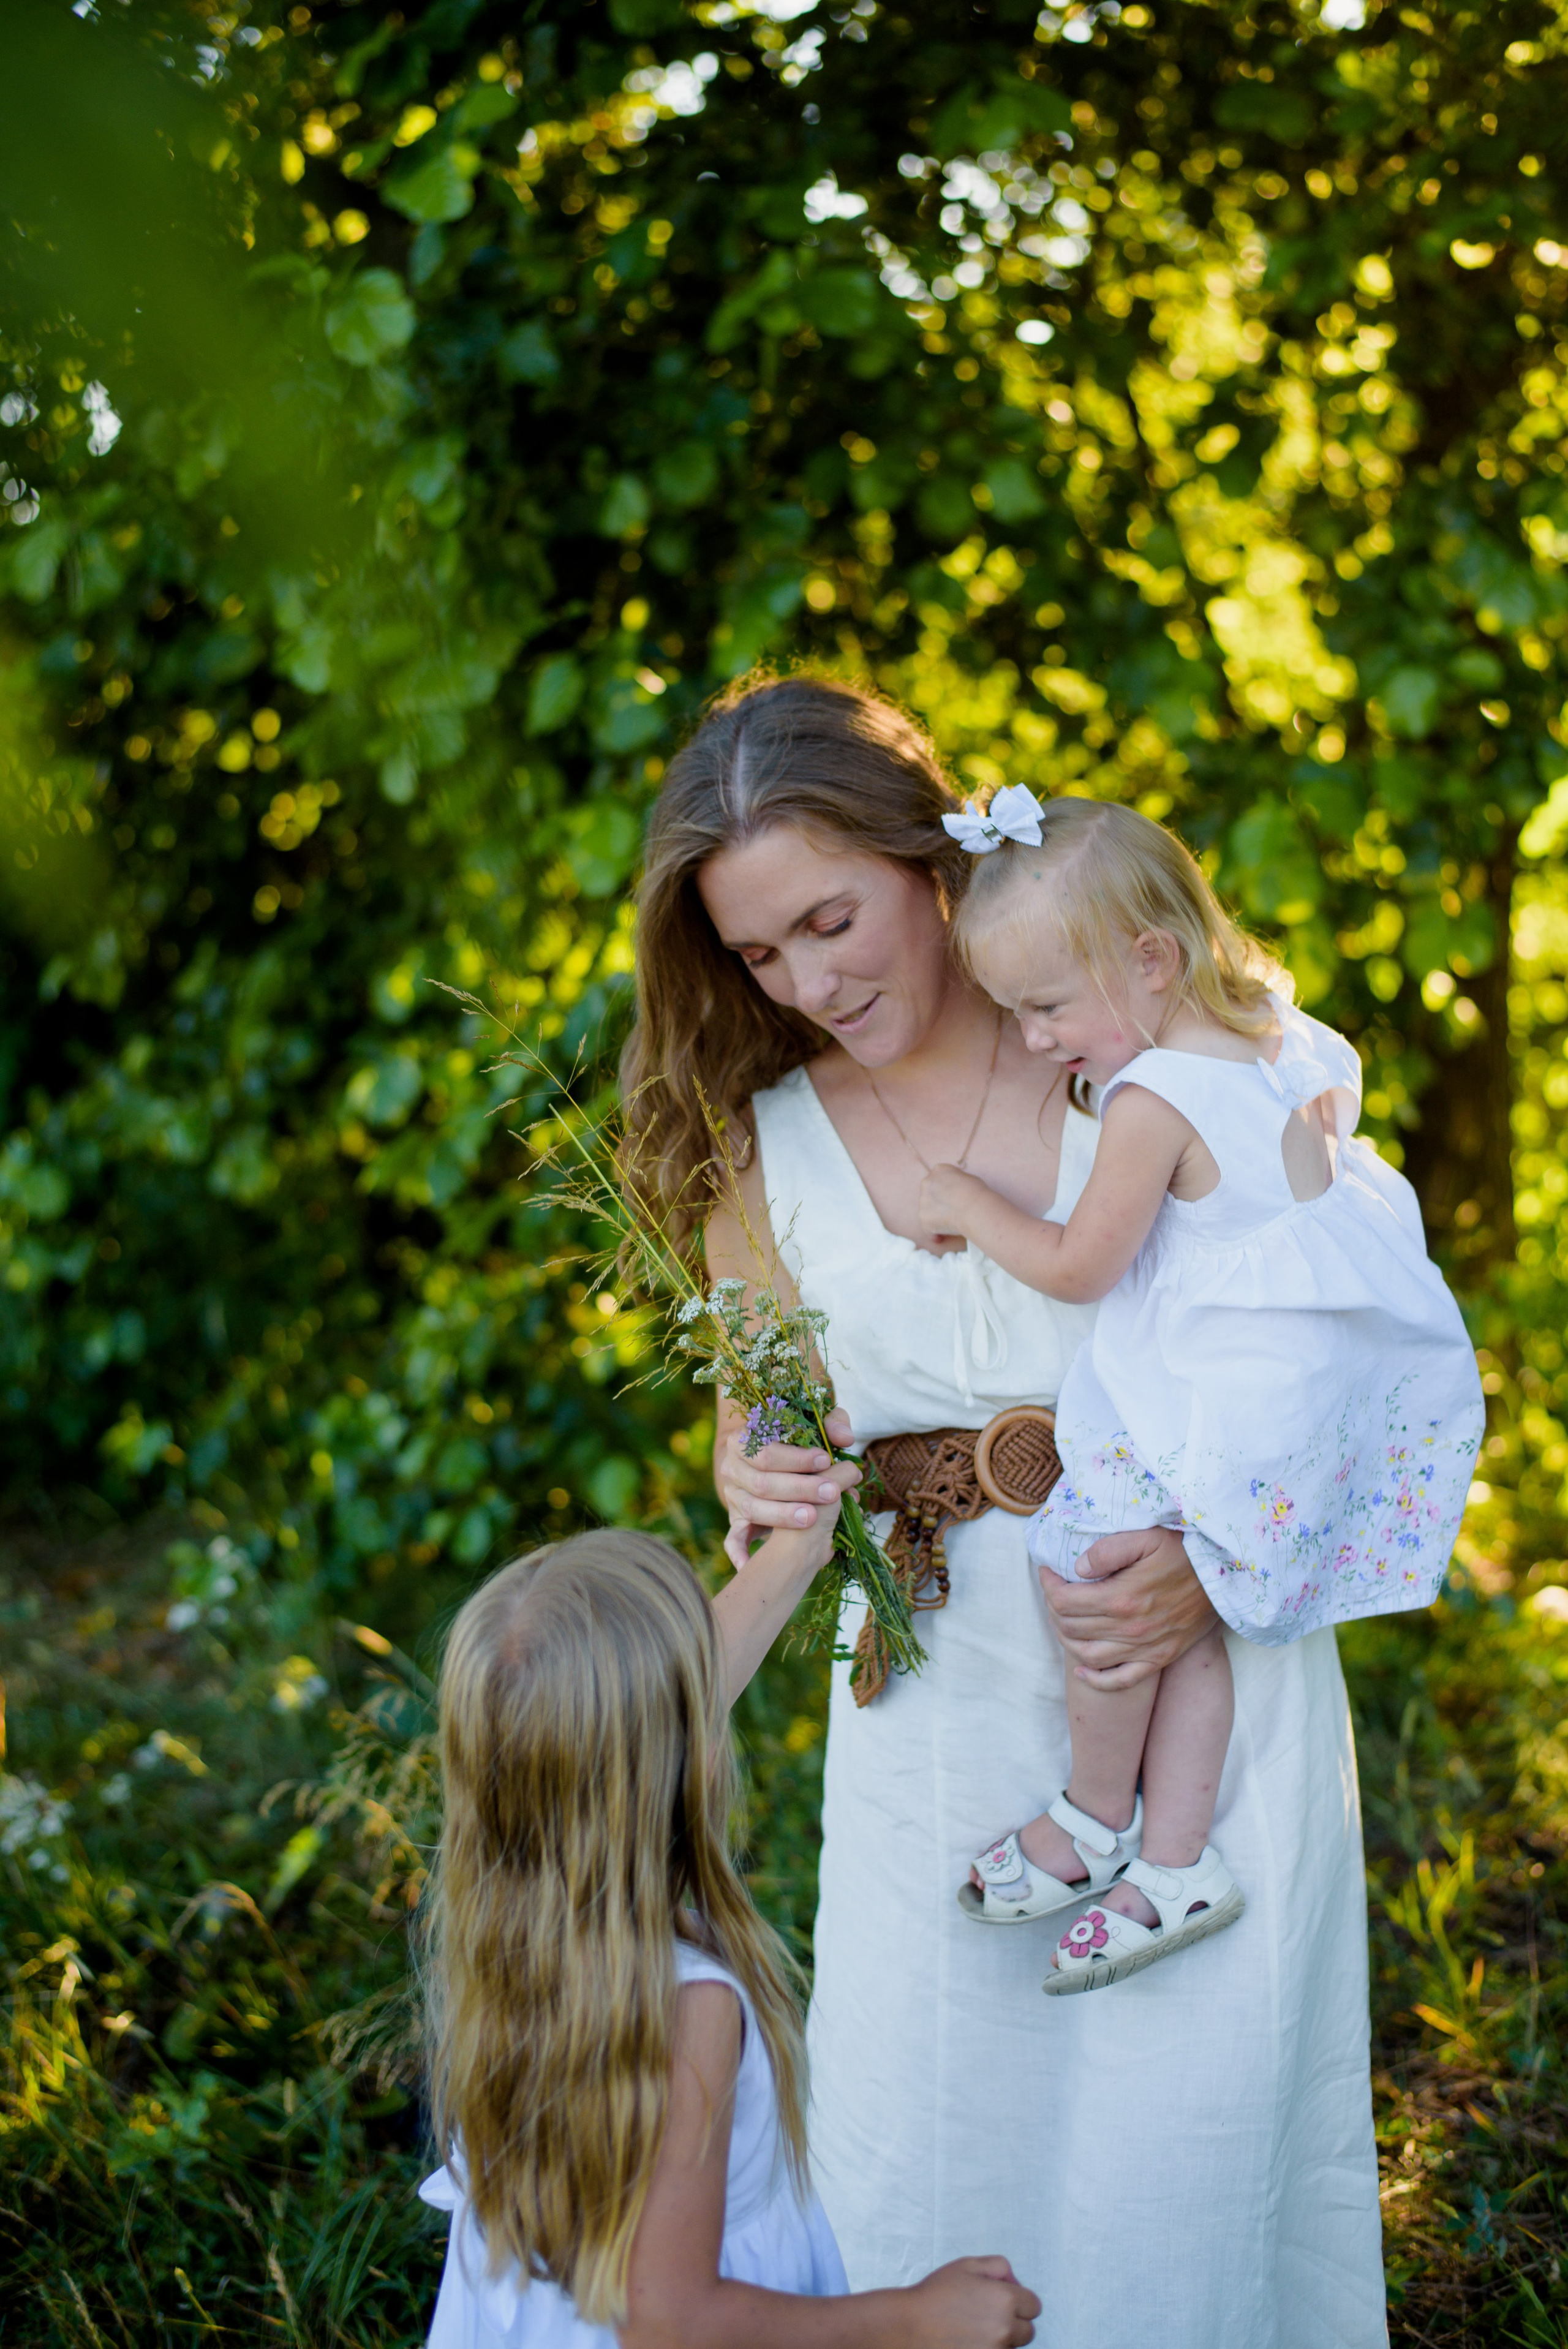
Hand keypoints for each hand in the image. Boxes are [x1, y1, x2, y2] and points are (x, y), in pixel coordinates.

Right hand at [715, 1405, 856, 1571]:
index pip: (767, 1449)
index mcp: (745, 1439)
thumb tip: (845, 1439)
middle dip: (798, 1488)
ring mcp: (733, 1495)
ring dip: (782, 1516)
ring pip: (751, 1508)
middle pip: (761, 1482)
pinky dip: (739, 1553)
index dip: (796, 1457)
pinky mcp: (736, 1520)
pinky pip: (733, 1538)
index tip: (826, 1461)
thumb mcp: (814, 1425)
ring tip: (813, 1518)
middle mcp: (732, 1467)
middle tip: (830, 1493)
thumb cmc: (796, 1440)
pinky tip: (749, 1565)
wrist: (764, 1460)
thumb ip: (832, 1424)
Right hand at [903, 2256, 1040, 2347]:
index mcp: (1005, 2300)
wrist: (911, 2326)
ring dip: (1002, 2339)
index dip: (1020, 2300)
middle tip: (989, 2315)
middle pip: (1029, 2331)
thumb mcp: (967, 2265)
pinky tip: (970, 2341)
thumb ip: (998, 2266)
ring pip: (1013, 2347)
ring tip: (976, 2329)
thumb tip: (1014, 2282)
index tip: (1004, 2300)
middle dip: (1014, 2322)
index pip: (1035, 2305)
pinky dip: (990, 2348)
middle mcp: (1006, 2329)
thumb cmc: (937, 2293)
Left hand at [918, 1161, 983, 1246]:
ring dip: (935, 1218)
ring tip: (949, 1226)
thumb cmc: (977, 1193)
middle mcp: (927, 1183)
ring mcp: (923, 1201)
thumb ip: (957, 1183)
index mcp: (939, 1170)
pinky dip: (934, 1234)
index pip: (938, 1179)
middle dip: (937, 1203)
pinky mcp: (923, 1218)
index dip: (945, 1190)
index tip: (951, 1198)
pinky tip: (942, 1238)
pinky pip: (928, 1229)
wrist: (973, 1208)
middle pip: (929, 1194)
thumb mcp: (968, 1179)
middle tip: (949, 1212)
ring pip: (927, 1211)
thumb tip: (956, 1190)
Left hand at [1041, 1525, 1219, 1690]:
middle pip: (1070, 1627)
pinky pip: (1120, 1680)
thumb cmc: (1185, 1550)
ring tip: (1062, 1618)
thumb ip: (1107, 1550)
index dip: (1048, 1586)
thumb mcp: (1146, 1537)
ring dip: (1066, 1638)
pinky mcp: (1159, 1658)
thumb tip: (1077, 1569)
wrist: (1226, 1575)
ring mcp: (1145, 1648)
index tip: (1048, 1571)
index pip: (1064, 1601)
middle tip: (1054, 1591)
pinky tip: (1081, 1669)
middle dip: (1053, 1608)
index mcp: (1122, 1598)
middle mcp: (1130, 1629)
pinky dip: (1096, 1680)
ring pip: (1088, 1655)